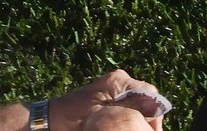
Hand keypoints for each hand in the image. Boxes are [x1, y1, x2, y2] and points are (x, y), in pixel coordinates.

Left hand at [49, 70, 165, 130]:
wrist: (51, 118)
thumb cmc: (73, 118)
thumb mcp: (103, 115)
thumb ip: (130, 108)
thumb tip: (155, 107)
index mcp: (119, 81)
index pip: (149, 93)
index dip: (155, 114)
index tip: (152, 130)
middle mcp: (119, 81)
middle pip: (145, 99)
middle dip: (147, 118)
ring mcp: (114, 88)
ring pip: (138, 104)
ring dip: (138, 118)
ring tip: (134, 129)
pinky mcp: (109, 96)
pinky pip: (128, 105)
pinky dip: (129, 117)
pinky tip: (124, 127)